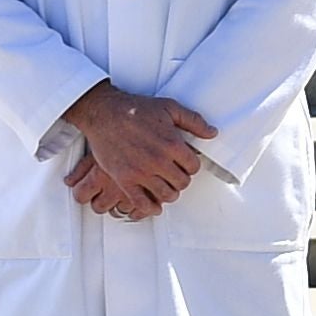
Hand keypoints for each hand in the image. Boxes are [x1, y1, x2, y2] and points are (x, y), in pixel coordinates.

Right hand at [61, 81, 216, 218]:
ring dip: (169, 193)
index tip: (184, 163)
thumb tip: (212, 133)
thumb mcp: (169, 107)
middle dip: (181, 179)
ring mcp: (141, 172)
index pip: (194, 167)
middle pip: (182, 183)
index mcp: (172, 143)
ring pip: (166, 195)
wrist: (103, 112)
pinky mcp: (124, 179)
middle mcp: (158, 160)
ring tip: (166, 187)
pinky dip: (150, 208)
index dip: (191, 165)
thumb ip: (193, 120)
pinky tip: (153, 205)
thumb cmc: (134, 109)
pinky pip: (142, 203)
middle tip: (175, 175)